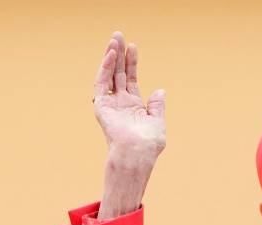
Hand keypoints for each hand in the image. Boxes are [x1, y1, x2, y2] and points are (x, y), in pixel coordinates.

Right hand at [93, 31, 165, 159]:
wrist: (138, 152)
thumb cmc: (149, 143)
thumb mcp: (157, 121)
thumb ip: (157, 106)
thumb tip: (160, 91)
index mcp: (133, 106)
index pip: (131, 79)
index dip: (132, 63)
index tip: (133, 47)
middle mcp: (120, 103)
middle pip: (118, 73)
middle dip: (119, 55)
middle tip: (119, 35)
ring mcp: (110, 104)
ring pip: (108, 75)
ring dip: (110, 57)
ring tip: (114, 39)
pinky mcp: (101, 106)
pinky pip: (101, 83)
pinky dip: (105, 68)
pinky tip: (111, 55)